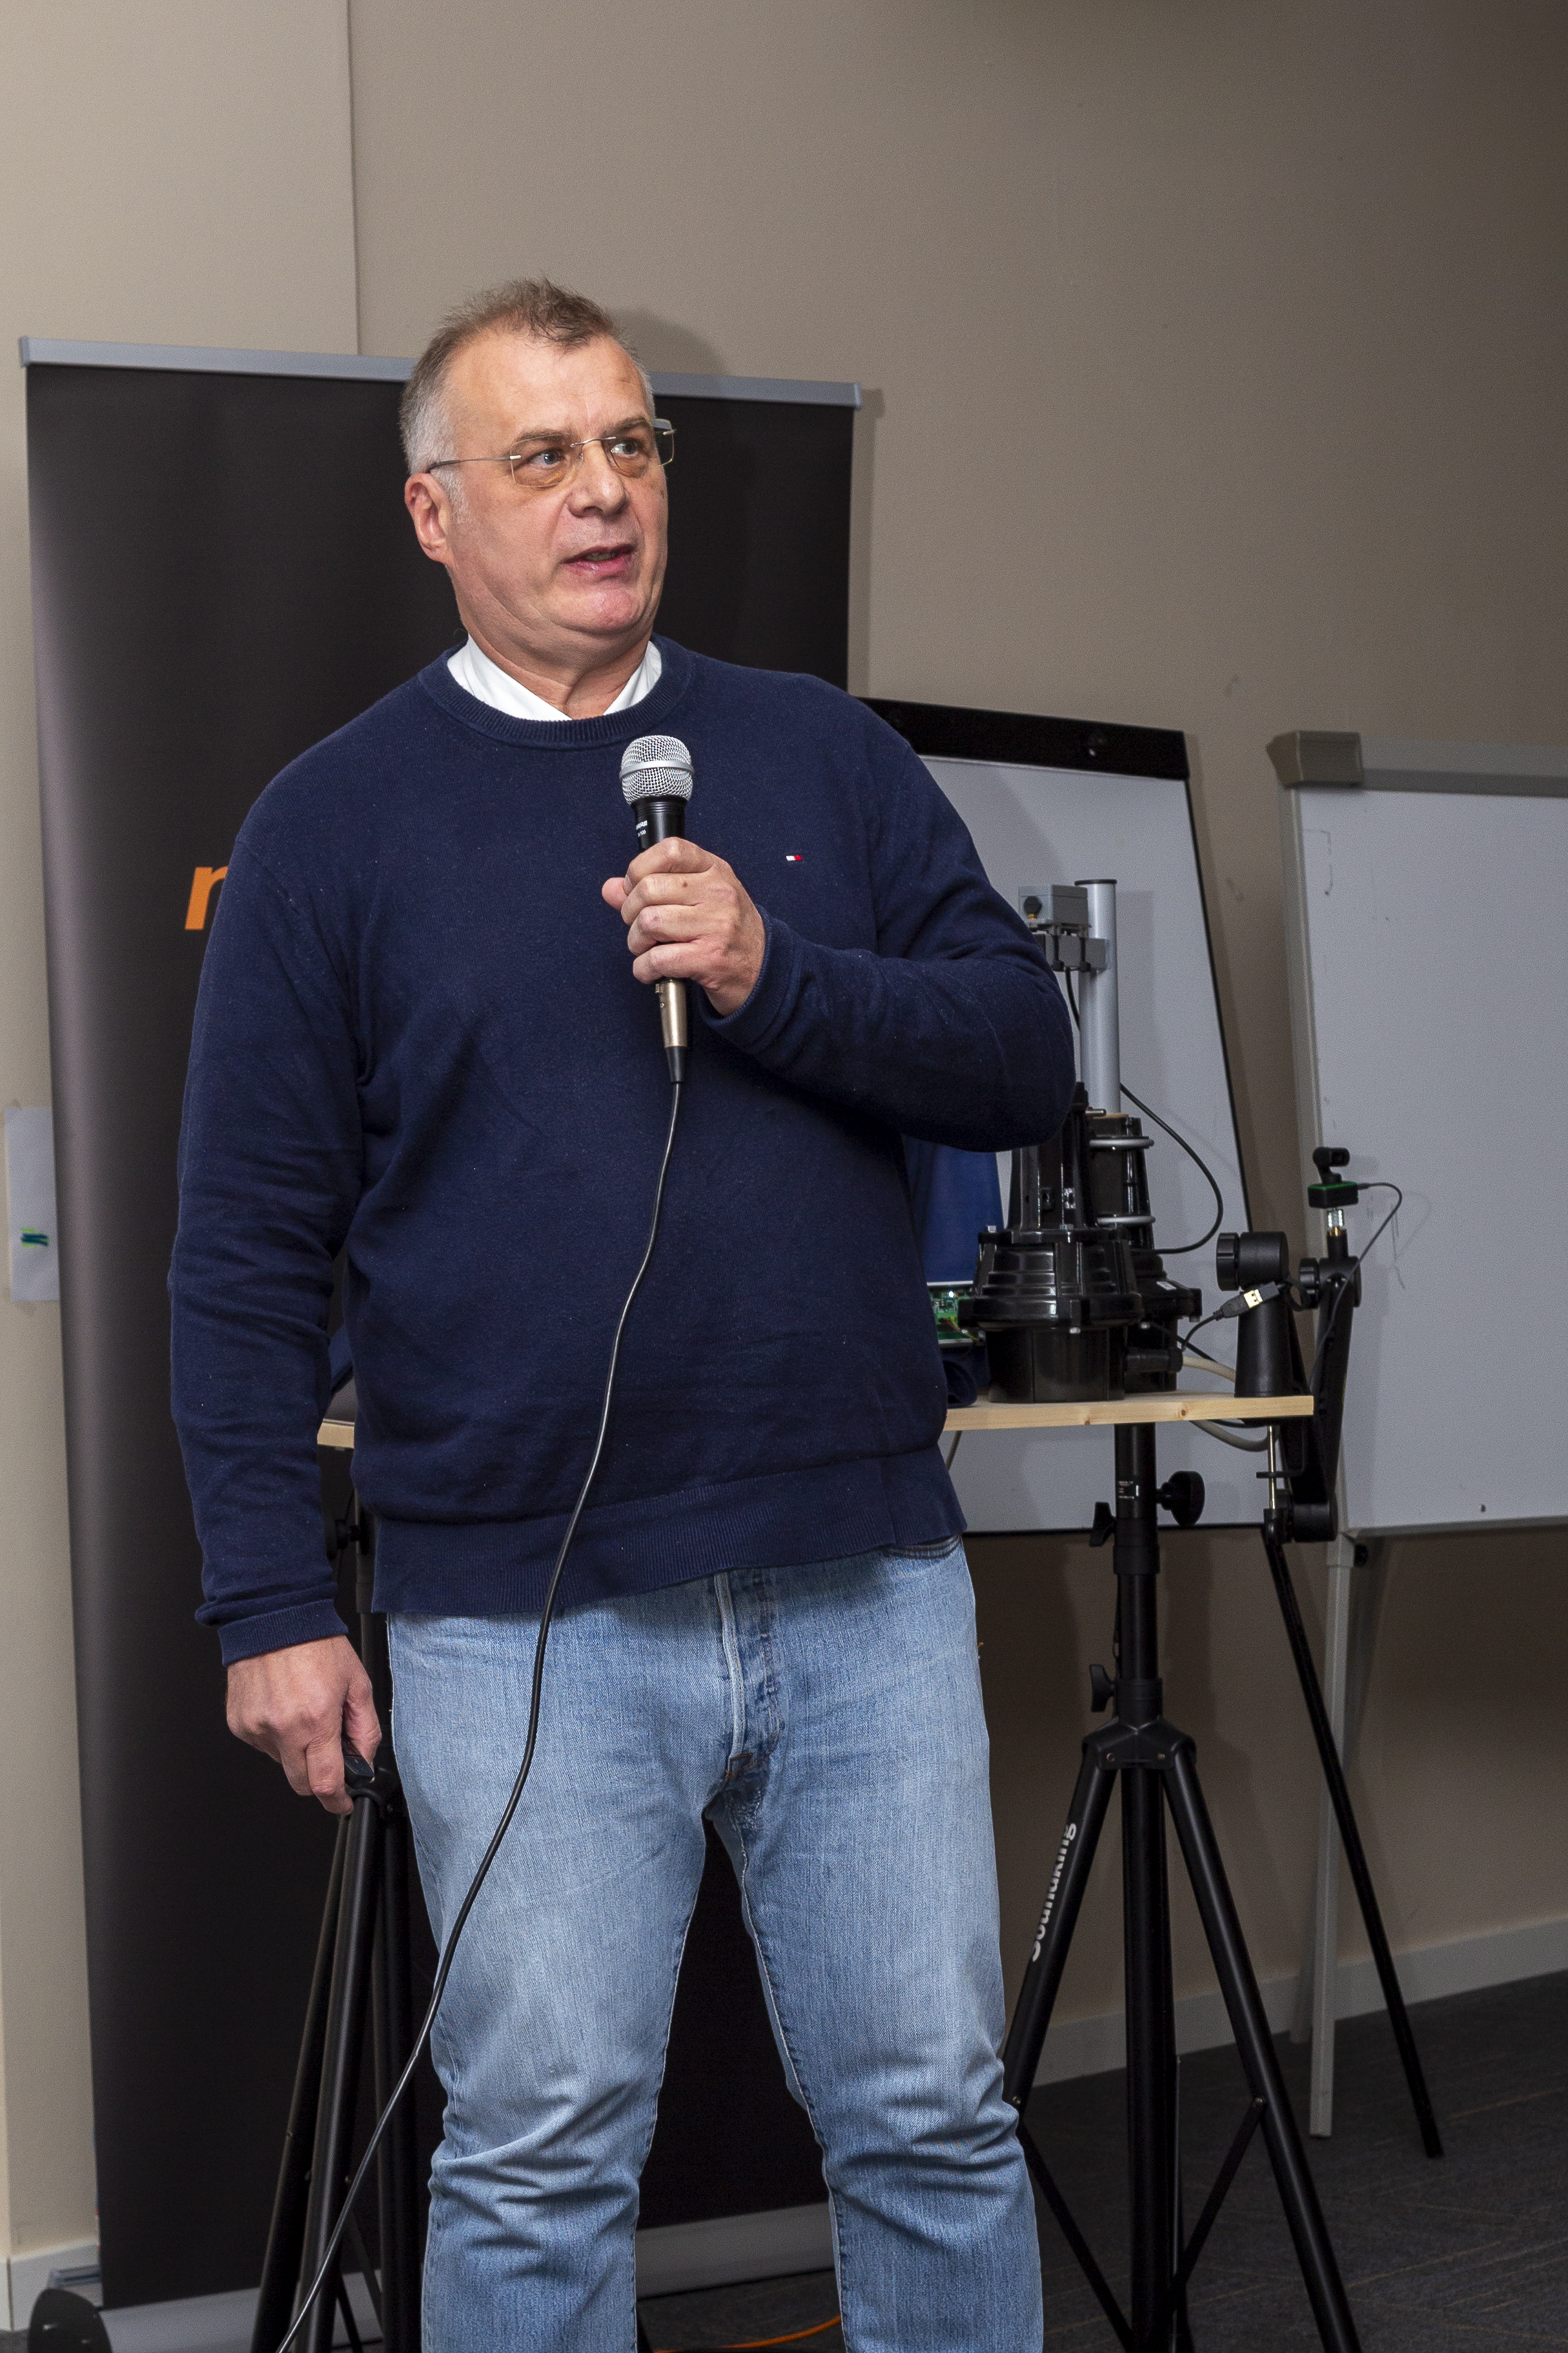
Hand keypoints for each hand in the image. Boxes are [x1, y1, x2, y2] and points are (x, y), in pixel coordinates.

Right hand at [226, 1635, 380, 1816]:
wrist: (274, 1618)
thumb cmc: (315, 1645)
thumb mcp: (357, 1683)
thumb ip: (365, 1728)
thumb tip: (364, 1759)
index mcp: (316, 1720)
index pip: (325, 1783)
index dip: (337, 1801)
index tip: (343, 1803)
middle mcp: (283, 1728)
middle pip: (301, 1784)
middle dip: (318, 1778)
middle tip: (328, 1750)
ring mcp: (257, 1727)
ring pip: (281, 1763)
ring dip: (296, 1751)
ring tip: (303, 1712)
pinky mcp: (239, 1724)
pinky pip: (263, 1745)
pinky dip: (277, 1736)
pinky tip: (284, 1707)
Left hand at [602, 836, 764, 1016]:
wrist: (763, 971)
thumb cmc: (728, 933)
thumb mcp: (699, 899)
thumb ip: (654, 890)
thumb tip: (612, 888)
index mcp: (715, 871)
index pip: (669, 850)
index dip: (639, 868)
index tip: (634, 888)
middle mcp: (718, 893)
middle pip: (648, 889)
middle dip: (630, 913)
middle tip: (638, 927)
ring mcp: (716, 925)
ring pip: (648, 923)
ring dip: (636, 942)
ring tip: (646, 949)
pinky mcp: (710, 958)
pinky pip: (657, 959)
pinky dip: (644, 968)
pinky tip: (651, 970)